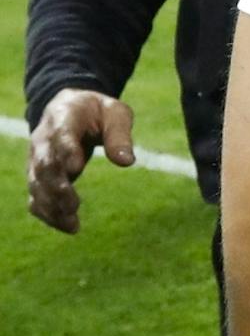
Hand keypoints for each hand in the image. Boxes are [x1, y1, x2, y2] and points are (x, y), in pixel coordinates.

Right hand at [26, 89, 134, 233]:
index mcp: (64, 118)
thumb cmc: (98, 111)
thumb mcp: (116, 113)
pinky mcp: (38, 176)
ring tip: (72, 224)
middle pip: (45, 166)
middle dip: (57, 187)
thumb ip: (120, 135)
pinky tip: (67, 226)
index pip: (61, 136)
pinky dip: (47, 214)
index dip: (66, 152)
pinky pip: (36, 197)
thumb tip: (127, 162)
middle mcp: (43, 140)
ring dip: (52, 206)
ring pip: (37, 185)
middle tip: (74, 206)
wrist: (69, 108)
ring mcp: (36, 159)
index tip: (76, 169)